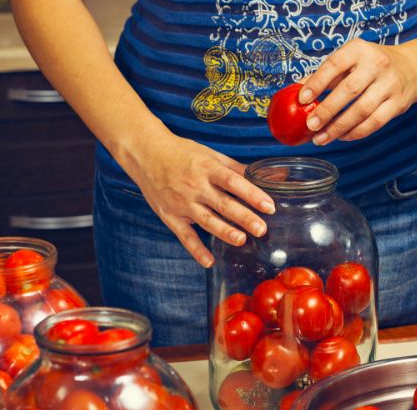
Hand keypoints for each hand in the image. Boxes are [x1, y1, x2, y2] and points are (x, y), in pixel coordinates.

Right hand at [126, 134, 275, 267]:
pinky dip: (196, 250)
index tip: (269, 206)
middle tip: (262, 229)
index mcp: (208, 168)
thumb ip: (238, 169)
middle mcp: (195, 186)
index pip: (233, 182)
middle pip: (223, 204)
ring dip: (224, 232)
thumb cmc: (183, 154)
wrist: (146, 154)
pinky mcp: (170, 216)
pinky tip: (209, 262)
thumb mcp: (211, 156)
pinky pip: (185, 236)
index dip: (252, 194)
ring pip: (206, 220)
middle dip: (244, 217)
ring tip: (241, 240)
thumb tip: (270, 176)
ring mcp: (181, 203)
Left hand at [298, 39, 416, 144]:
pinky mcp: (398, 103)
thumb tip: (297, 89)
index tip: (302, 99)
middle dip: (327, 110)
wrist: (412, 68)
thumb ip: (326, 74)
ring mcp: (390, 85)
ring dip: (339, 127)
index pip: (335, 64)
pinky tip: (342, 136)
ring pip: (362, 110)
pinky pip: (375, 122)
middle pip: (349, 91)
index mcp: (359, 49)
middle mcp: (377, 64)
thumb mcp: (350, 60)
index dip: (317, 82)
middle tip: (311, 125)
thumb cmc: (372, 65)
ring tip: (322, 138)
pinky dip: (356, 132)